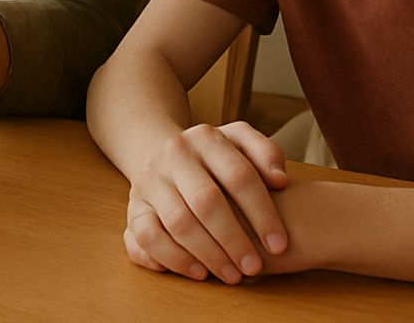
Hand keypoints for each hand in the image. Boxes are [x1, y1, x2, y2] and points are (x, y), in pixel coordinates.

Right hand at [124, 121, 289, 283]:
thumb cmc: (216, 159)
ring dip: (209, 254)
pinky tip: (199, 272)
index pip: (238, 176)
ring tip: (232, 276)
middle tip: (254, 267)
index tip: (279, 245)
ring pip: (178, 222)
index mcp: (205, 137)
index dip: (262, 214)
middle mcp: (173, 155)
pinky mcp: (135, 208)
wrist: (166, 157)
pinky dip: (173, 258)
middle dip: (234, 240)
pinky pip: (147, 237)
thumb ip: (266, 153)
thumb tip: (279, 180)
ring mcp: (150, 181)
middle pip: (206, 201)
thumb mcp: (241, 143)